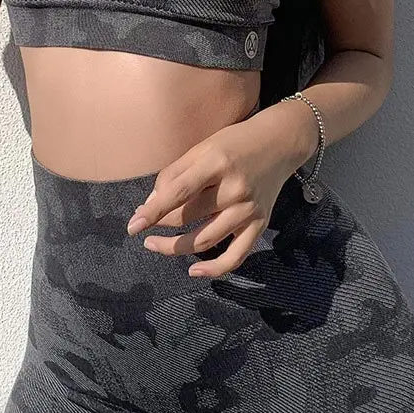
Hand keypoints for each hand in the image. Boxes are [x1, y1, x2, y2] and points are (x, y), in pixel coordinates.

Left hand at [126, 103, 313, 277]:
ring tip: (155, 244)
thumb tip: (151, 204)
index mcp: (217, 163)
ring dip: (175, 247)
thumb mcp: (203, 147)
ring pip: (204, 240)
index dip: (153, 211)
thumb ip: (176, 173)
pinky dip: (214, 268)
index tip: (132, 226)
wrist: (281, 142)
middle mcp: (235, 189)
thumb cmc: (236, 142)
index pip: (179, 192)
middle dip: (160, 224)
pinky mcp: (260, 224)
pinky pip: (236, 256)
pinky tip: (193, 270)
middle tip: (143, 224)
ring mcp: (249, 210)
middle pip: (188, 216)